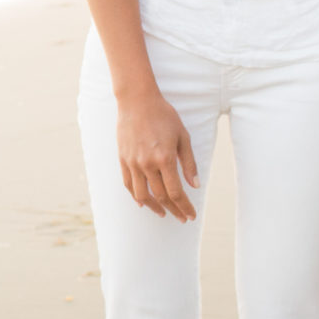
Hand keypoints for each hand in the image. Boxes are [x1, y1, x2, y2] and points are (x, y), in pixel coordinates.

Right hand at [115, 87, 197, 220]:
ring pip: (142, 195)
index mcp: (165, 158)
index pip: (176, 192)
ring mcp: (133, 162)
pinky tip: (143, 202)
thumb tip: (195, 185)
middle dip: (174, 210)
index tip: (191, 215)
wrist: (137, 100)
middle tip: (182, 218)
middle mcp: (147, 164)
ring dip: (155, 208)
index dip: (185, 207)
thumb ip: (189, 162)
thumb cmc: (163, 115)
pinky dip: (136, 196)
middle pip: (161, 196)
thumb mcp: (182, 136)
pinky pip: (128, 184)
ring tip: (164, 213)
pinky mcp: (123, 159)